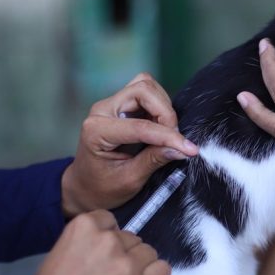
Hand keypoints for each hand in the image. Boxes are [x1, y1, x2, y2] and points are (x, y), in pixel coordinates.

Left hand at [61, 73, 198, 216]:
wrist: (85, 187)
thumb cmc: (102, 188)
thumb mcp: (129, 180)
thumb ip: (154, 161)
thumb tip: (181, 149)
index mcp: (96, 131)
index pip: (140, 126)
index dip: (168, 136)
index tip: (189, 149)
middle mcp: (102, 111)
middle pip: (142, 90)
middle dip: (165, 113)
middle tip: (174, 139)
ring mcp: (111, 105)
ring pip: (145, 86)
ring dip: (163, 108)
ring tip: (167, 134)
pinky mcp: (120, 104)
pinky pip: (146, 93)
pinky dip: (159, 106)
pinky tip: (161, 127)